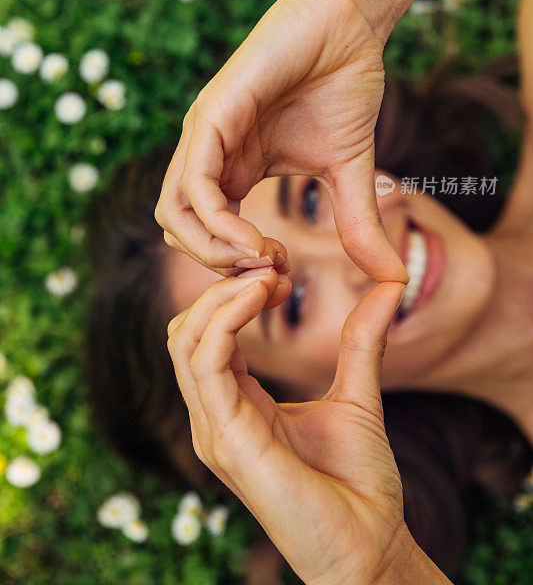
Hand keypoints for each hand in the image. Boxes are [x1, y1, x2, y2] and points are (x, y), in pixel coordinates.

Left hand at [155, 0, 406, 282]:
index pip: (208, 235)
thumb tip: (392, 278)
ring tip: (264, 258)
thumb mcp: (349, 169)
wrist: (348, 24)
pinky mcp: (211, 115)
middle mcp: (210, 156)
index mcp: (232, 169)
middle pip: (179, 230)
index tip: (284, 273)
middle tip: (270, 273)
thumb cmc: (343, 85)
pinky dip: (218, 223)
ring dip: (214, 252)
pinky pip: (194, 185)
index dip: (238, 266)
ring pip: (174, 214)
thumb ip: (357, 223)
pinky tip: (257, 237)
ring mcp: (204, 136)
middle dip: (219, 265)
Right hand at [167, 270, 428, 584]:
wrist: (372, 546)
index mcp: (237, 404)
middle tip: (273, 265)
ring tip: (270, 276)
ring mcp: (214, 429)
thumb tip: (388, 286)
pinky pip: (205, 362)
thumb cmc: (360, 484)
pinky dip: (227, 318)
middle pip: (186, 330)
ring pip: (187, 339)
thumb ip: (361, 341)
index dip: (236, 293)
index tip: (280, 269)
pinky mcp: (225, 439)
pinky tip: (263, 296)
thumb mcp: (357, 395)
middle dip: (224, 286)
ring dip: (225, 296)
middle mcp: (215, 415)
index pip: (207, 334)